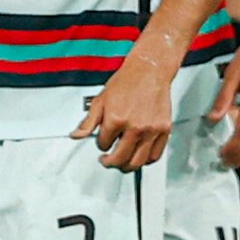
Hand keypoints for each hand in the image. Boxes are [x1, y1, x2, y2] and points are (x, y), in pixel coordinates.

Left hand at [81, 56, 176, 171]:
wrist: (148, 72)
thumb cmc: (125, 83)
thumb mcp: (100, 100)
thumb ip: (88, 122)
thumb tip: (76, 136)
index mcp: (115, 119)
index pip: (103, 144)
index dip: (100, 145)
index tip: (102, 143)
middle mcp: (134, 127)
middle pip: (120, 158)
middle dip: (110, 163)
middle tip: (107, 161)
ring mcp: (151, 130)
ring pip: (138, 162)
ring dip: (127, 167)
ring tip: (122, 164)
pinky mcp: (164, 130)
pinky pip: (155, 155)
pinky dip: (146, 161)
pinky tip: (139, 157)